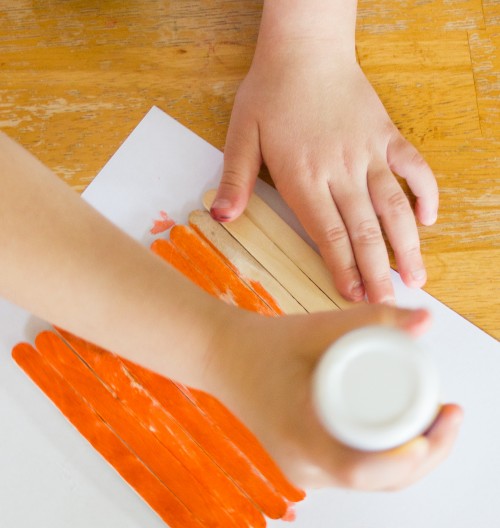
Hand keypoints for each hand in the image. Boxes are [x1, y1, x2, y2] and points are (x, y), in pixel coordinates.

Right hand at [207, 305, 461, 489]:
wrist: (224, 361)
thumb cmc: (266, 345)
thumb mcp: (317, 327)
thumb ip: (372, 320)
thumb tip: (427, 321)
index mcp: (298, 436)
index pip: (359, 469)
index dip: (404, 458)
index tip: (436, 427)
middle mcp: (303, 466)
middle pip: (378, 481)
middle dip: (427, 454)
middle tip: (451, 413)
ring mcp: (306, 472)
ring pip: (373, 481)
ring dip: (414, 457)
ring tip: (438, 419)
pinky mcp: (311, 467)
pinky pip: (361, 474)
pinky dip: (392, 459)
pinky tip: (413, 433)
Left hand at [211, 41, 437, 303]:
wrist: (305, 48)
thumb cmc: (271, 91)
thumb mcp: (241, 134)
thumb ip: (236, 179)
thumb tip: (222, 218)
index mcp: (304, 176)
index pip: (328, 234)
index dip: (343, 269)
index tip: (353, 298)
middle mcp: (340, 170)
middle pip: (363, 229)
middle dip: (376, 270)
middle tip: (387, 304)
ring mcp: (368, 152)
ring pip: (393, 206)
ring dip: (406, 244)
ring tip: (416, 276)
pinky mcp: (386, 135)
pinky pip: (414, 166)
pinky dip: (425, 192)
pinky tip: (428, 219)